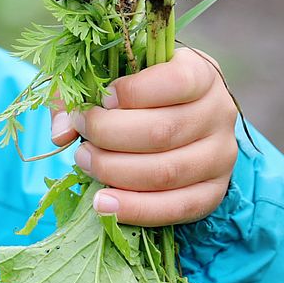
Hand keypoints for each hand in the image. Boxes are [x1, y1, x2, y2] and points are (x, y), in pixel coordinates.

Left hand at [50, 48, 237, 225]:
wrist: (182, 116)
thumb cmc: (143, 92)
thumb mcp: (118, 76)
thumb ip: (82, 92)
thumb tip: (62, 132)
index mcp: (202, 73)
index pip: (175, 82)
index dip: (133, 92)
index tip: (102, 98)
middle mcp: (220, 112)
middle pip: (163, 131)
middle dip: (110, 135)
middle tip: (82, 134)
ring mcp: (222, 155)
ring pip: (167, 172)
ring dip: (115, 171)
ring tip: (85, 161)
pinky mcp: (215, 190)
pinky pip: (178, 208)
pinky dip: (136, 210)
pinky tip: (102, 204)